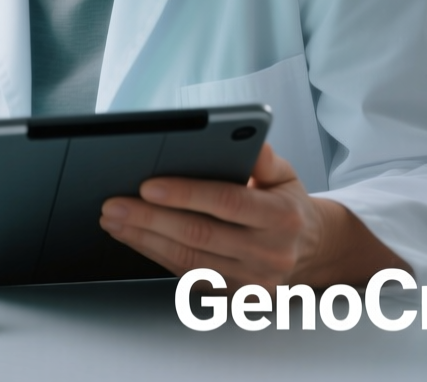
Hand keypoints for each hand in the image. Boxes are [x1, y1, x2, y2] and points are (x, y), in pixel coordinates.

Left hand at [99, 143, 406, 288]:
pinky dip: (156, 255)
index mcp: (280, 217)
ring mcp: (251, 280)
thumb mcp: (285, 173)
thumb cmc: (287, 204)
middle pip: (199, 235)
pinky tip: (134, 238)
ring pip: (188, 260)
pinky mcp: (234, 296)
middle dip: (150, 219)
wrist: (312, 251)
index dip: (185, 194)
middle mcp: (268, 253)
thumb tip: (239, 131)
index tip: (147, 185)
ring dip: (144, 240)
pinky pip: (187, 275)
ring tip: (114, 220)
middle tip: (114, 204)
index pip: (227, 203)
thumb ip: (262, 155)